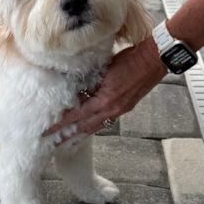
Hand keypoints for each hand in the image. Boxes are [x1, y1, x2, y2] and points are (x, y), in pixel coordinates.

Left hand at [46, 37, 167, 136]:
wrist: (153, 61)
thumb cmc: (130, 60)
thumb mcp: (105, 71)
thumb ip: (90, 84)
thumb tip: (76, 93)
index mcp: (104, 102)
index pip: (76, 116)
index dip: (62, 124)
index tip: (49, 131)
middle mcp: (111, 111)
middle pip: (85, 127)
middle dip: (69, 135)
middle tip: (55, 142)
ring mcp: (118, 112)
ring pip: (95, 127)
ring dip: (81, 133)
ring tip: (69, 140)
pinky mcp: (124, 109)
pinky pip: (105, 121)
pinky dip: (94, 126)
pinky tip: (87, 128)